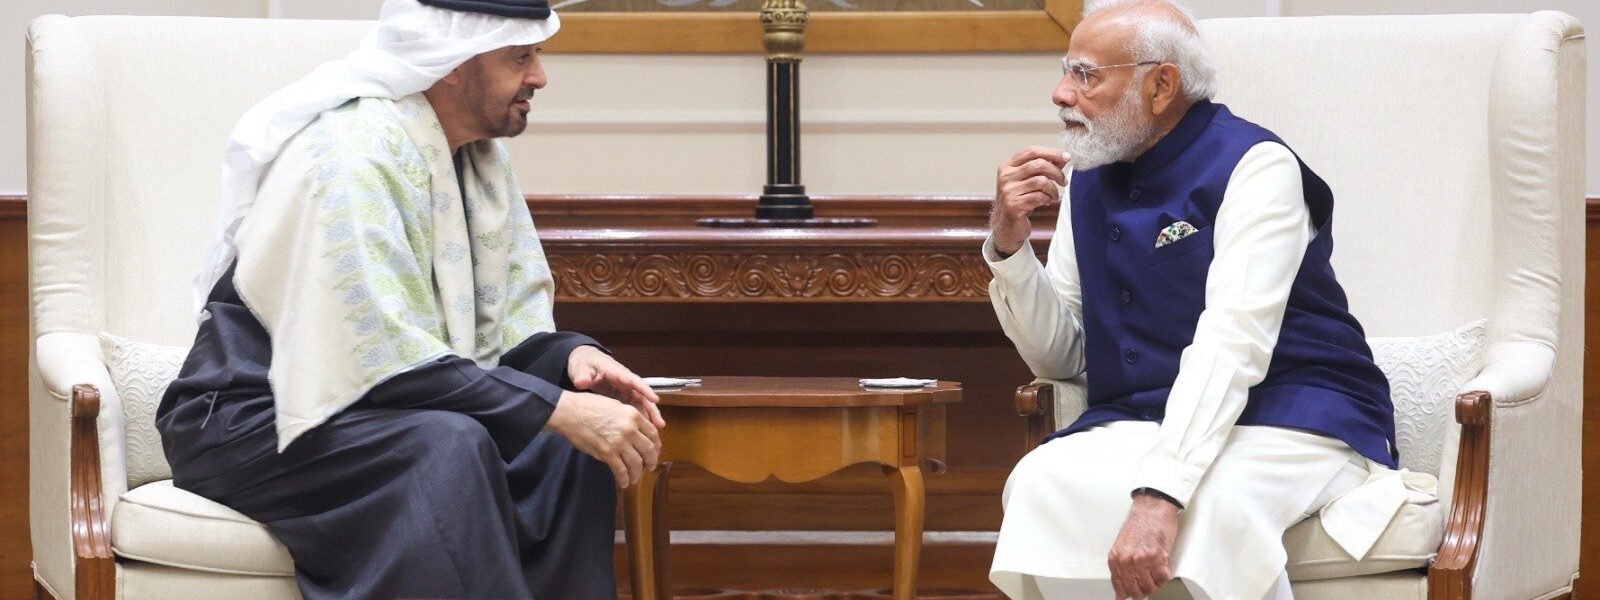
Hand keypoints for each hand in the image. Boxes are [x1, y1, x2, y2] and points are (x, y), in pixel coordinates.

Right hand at [546, 391, 660, 488]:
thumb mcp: (616, 406)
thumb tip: (637, 433)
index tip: (655, 452)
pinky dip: (624, 479)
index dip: (657, 446)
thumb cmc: (589, 406)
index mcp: (634, 415)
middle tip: (650, 467)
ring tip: (635, 478)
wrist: (570, 412)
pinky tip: (624, 483)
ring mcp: (619, 442)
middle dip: (651, 461)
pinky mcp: (607, 453)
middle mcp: (630, 429)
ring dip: (638, 473)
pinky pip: (621, 470)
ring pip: (637, 463)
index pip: (653, 434)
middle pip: (649, 450)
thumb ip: (629, 419)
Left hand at [567, 345, 664, 429]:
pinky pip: (632, 407)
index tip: (655, 399)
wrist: (583, 362)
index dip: (645, 390)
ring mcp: (624, 389)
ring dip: (648, 416)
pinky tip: (642, 430)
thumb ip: (583, 375)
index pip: (634, 381)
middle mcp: (625, 381)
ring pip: (640, 403)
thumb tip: (582, 382)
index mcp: (616, 372)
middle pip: (642, 395)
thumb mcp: (581, 367)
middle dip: (651, 409)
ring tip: (656, 430)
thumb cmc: (584, 363)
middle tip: (660, 423)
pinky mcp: (621, 396)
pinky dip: (638, 418)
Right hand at [992, 146, 1068, 255]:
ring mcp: (1008, 191)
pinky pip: (1038, 197)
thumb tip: (1061, 159)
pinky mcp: (1013, 205)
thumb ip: (1042, 169)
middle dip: (1056, 172)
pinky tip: (1047, 202)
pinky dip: (1048, 199)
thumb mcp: (1028, 181)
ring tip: (1055, 195)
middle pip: (1038, 164)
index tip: (1067, 157)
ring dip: (1053, 189)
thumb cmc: (1019, 200)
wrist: (1006, 225)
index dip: (1051, 152)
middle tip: (1064, 181)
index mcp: (1007, 166)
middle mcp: (1005, 176)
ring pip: (1040, 181)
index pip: (1031, 151)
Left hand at [1107, 494, 1179, 598]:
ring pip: (1149, 587)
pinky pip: (1162, 579)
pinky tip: (1163, 568)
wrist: (1152, 508)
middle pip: (1134, 590)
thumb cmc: (1140, 523)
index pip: (1118, 586)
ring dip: (1155, 584)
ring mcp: (1141, 560)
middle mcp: (1126, 561)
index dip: (1126, 593)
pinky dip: (1164, 577)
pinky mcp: (1157, 558)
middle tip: (1148, 584)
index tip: (1129, 596)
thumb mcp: (1123, 546)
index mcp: (1115, 558)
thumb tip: (1120, 590)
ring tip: (1156, 575)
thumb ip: (1121, 566)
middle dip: (1142, 591)